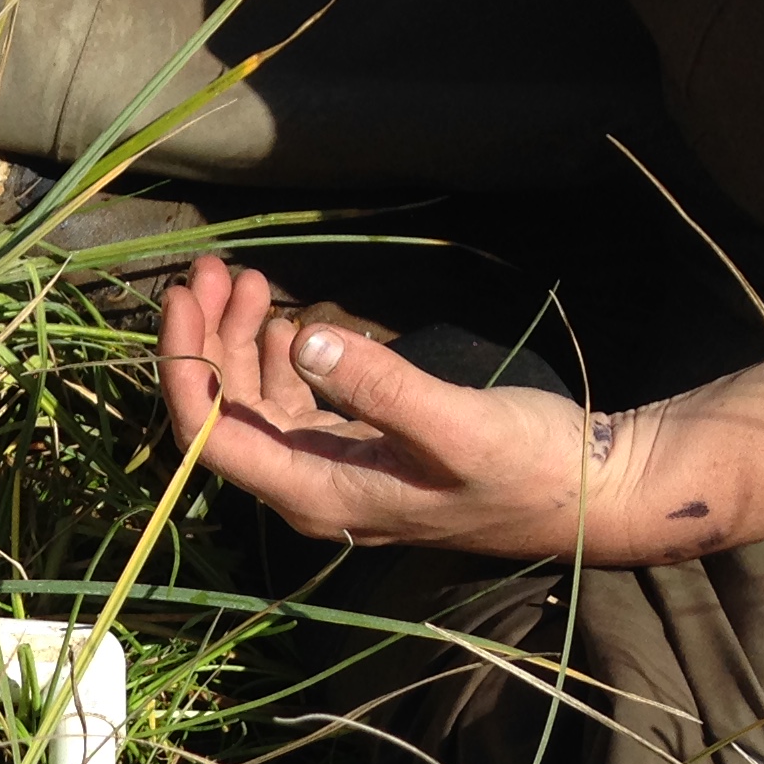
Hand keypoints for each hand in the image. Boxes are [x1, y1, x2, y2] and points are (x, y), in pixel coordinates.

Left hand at [156, 256, 629, 558]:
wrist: (583, 491)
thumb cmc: (525, 466)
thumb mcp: (453, 423)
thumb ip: (378, 385)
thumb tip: (304, 337)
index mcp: (315, 493)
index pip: (212, 439)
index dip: (184, 369)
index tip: (180, 300)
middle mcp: (309, 487)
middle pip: (225, 414)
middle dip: (208, 340)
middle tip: (210, 269)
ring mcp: (331, 466)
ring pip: (256, 402)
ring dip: (241, 341)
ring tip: (245, 277)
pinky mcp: (357, 445)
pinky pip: (295, 401)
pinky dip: (281, 355)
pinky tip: (285, 317)